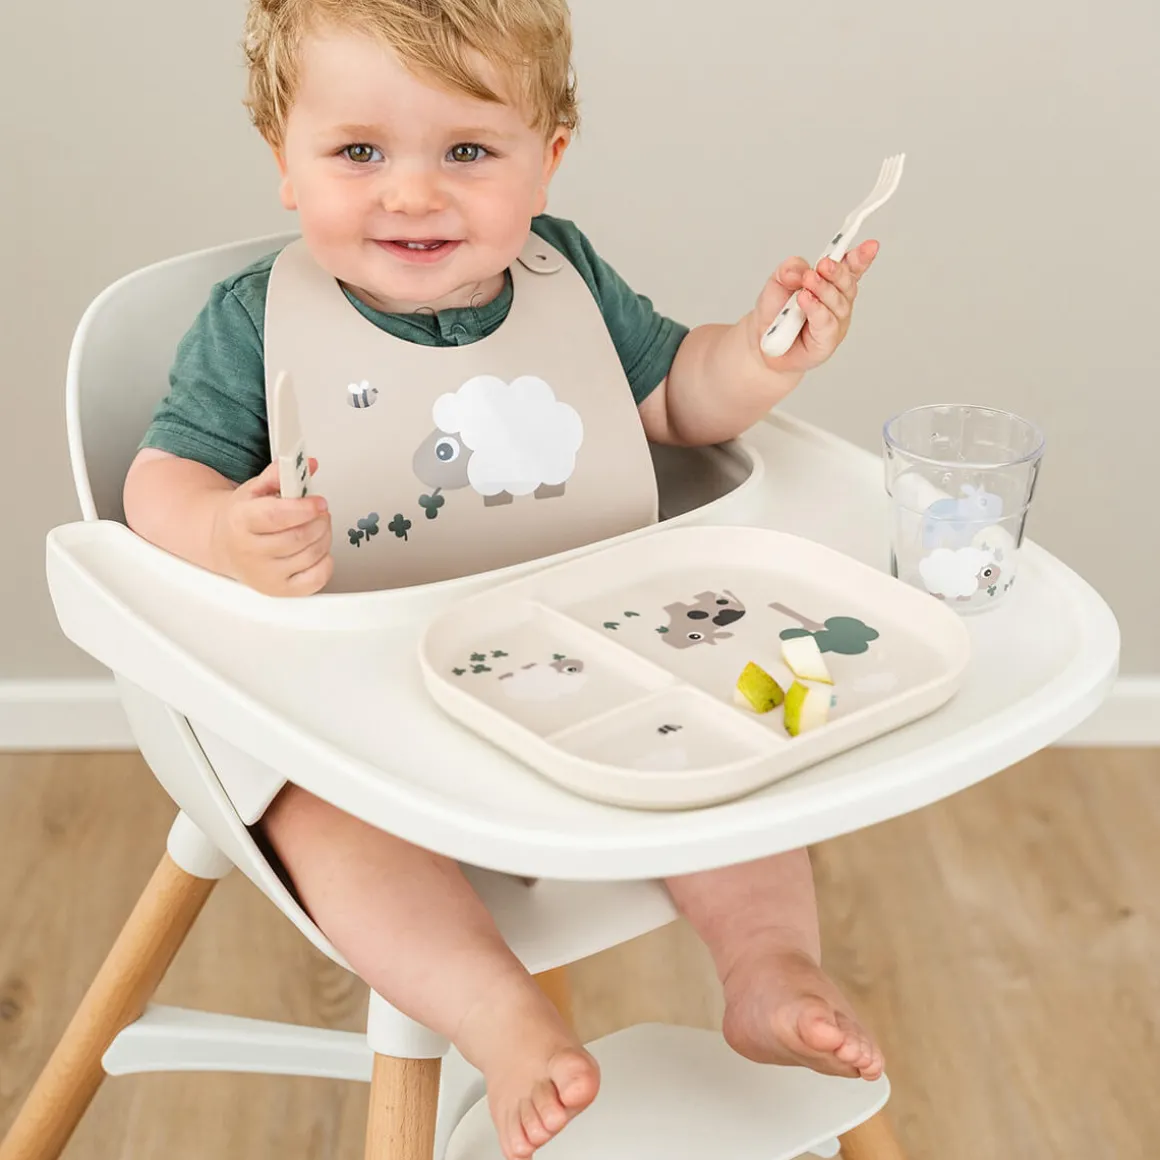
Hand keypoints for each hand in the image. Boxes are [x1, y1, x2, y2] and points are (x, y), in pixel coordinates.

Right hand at [211, 458, 332, 595]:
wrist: (223, 544)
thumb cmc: (242, 518)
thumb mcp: (255, 489)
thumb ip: (281, 475)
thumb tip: (309, 465)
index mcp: (240, 521)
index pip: (276, 516)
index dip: (303, 508)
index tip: (319, 502)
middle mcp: (249, 552)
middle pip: (298, 537)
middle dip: (319, 520)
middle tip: (320, 512)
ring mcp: (264, 575)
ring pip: (311, 555)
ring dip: (324, 536)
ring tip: (317, 526)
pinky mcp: (279, 590)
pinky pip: (317, 578)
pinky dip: (325, 561)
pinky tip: (316, 549)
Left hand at [749, 240, 879, 373]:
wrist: (761, 341)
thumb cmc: (775, 311)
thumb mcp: (778, 281)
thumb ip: (790, 270)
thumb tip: (802, 270)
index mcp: (831, 283)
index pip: (851, 268)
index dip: (862, 257)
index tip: (871, 245)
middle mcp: (838, 302)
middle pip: (847, 284)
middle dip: (837, 272)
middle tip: (823, 264)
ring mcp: (836, 322)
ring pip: (838, 303)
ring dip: (823, 289)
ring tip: (807, 281)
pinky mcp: (827, 341)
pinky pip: (826, 323)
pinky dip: (816, 309)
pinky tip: (805, 299)